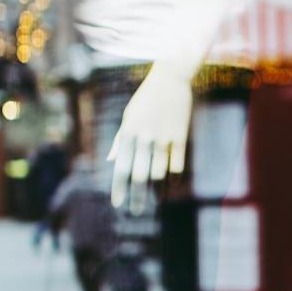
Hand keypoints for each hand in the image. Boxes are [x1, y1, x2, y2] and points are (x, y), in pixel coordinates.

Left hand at [109, 63, 192, 208]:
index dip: (119, 188)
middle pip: (139, 175)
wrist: (170, 79)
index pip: (121, 167)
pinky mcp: (180, 136)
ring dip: (156, 188)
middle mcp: (144, 138)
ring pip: (158, 173)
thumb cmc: (146, 99)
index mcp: (129, 133)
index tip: (118, 204)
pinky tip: (172, 184)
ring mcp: (163, 138)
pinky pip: (176, 164)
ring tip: (156, 198)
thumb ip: (120, 140)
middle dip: (136, 196)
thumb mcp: (128, 116)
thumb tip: (112, 161)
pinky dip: (173, 176)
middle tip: (135, 211)